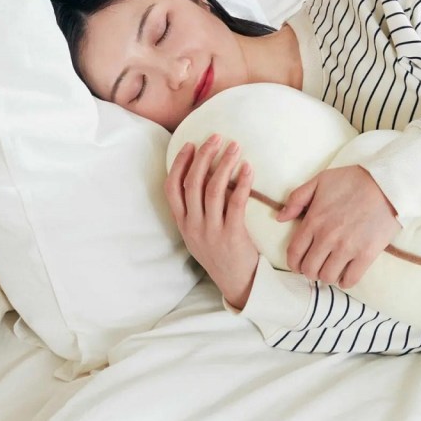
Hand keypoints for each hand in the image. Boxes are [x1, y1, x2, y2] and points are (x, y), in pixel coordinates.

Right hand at [165, 135, 258, 309]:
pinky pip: (236, 202)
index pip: (172, 188)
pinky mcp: (231, 235)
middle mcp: (193, 225)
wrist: (237, 283)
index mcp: (183, 223)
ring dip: (223, 164)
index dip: (179, 164)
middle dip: (203, 156)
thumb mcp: (200, 234)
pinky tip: (248, 168)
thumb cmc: (222, 254)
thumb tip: (206, 176)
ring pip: (213, 189)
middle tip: (216, 137)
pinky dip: (242, 182)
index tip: (190, 145)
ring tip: (234, 147)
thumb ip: (198, 210)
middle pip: (193, 183)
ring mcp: (211, 230)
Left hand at [277, 165, 400, 287]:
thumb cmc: (353, 180)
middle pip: (309, 269)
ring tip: (332, 269)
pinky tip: (346, 273)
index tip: (298, 265)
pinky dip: (345, 281)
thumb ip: (296, 198)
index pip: (294, 253)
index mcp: (313, 221)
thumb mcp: (319, 181)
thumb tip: (279, 218)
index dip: (294, 263)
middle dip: (310, 271)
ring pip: (327, 277)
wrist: (387, 183)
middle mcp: (327, 237)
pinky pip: (350, 279)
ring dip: (327, 276)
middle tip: (317, 266)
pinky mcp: (367, 254)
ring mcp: (347, 247)